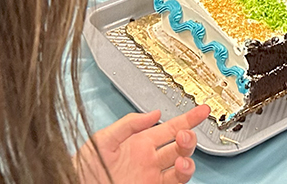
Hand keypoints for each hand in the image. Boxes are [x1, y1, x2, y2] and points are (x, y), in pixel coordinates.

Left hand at [76, 105, 209, 183]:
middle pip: (180, 145)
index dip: (188, 118)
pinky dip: (183, 174)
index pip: (170, 127)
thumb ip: (128, 124)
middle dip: (188, 136)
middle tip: (185, 133)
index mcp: (139, 143)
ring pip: (182, 164)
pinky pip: (175, 182)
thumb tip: (153, 113)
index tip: (203, 110)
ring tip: (182, 156)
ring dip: (188, 157)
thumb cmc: (83, 169)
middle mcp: (149, 160)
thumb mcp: (102, 139)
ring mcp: (152, 177)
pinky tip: (179, 168)